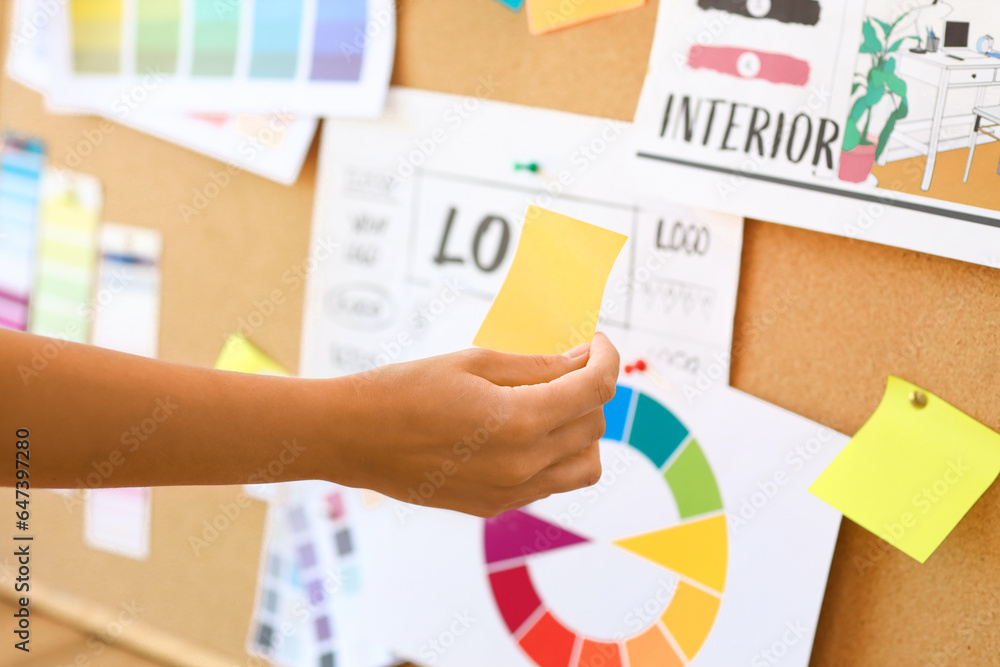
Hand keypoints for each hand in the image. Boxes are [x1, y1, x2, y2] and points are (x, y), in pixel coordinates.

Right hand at [330, 333, 620, 516]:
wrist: (354, 437)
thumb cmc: (407, 389)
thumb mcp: (474, 363)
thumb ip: (536, 366)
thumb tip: (582, 360)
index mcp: (519, 421)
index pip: (595, 390)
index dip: (607, 358)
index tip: (598, 343)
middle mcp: (523, 465)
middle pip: (593, 426)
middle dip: (591, 390)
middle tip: (566, 366)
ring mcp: (510, 492)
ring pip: (584, 466)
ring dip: (581, 431)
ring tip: (552, 404)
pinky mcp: (495, 506)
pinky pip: (550, 483)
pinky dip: (554, 455)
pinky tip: (524, 430)